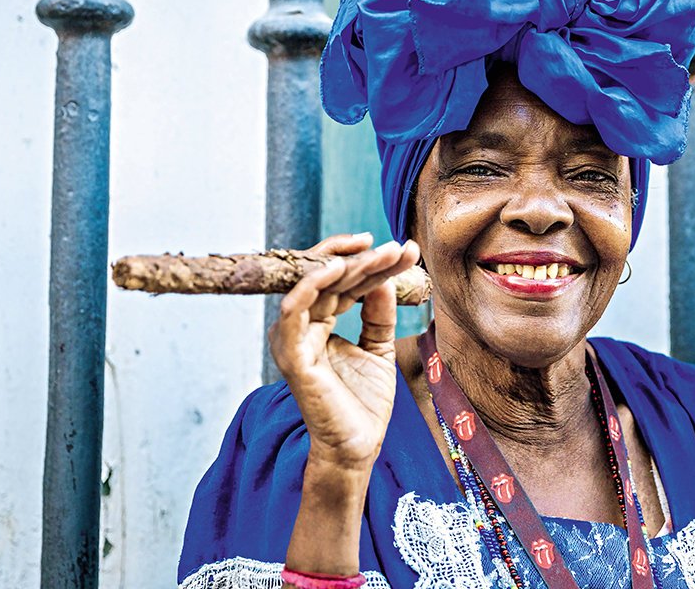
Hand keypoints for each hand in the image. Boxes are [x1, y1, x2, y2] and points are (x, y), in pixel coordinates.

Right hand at [268, 232, 419, 471]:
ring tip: (380, 253)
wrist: (357, 446)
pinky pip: (293, 312)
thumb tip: (384, 278)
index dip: (368, 261)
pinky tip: (335, 269)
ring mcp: (294, 339)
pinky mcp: (292, 356)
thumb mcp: (379, 347)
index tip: (401, 248)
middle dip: (364, 258)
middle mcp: (301, 326)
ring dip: (347, 265)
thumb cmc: (363, 402)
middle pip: (328, 278)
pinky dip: (311, 286)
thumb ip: (378, 313)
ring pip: (314, 287)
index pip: (340, 281)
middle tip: (399, 247)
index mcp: (318, 322)